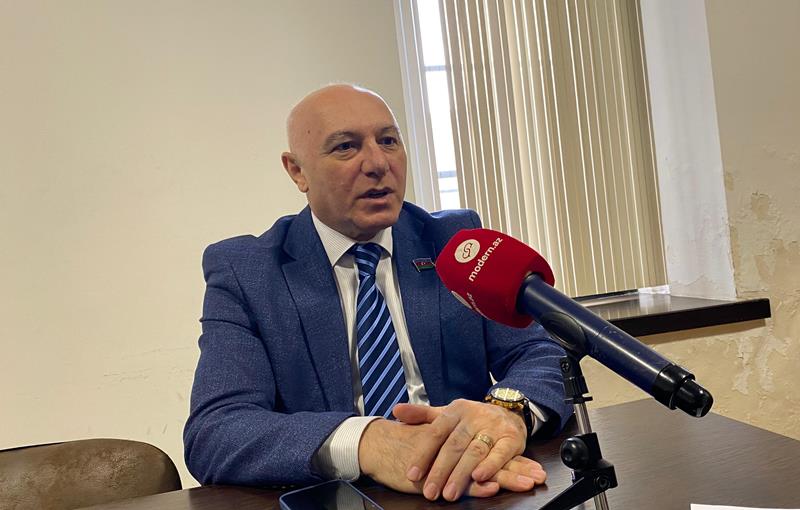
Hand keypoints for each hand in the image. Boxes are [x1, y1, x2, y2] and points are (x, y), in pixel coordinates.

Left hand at [393, 399, 529, 500]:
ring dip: (461, 473)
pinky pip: (500, 453)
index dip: (423, 454)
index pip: (435, 433)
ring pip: (474, 452)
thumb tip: (396, 411)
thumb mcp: (447, 413)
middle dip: (440, 471)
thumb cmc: (471, 419)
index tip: (412, 474)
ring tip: (449, 494)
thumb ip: (421, 414)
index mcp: (455, 411)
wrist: (509, 411)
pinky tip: (479, 478)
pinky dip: (490, 465)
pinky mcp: (511, 438)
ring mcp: (493, 426)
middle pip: (453, 446)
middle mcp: (473, 417)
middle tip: (430, 492)